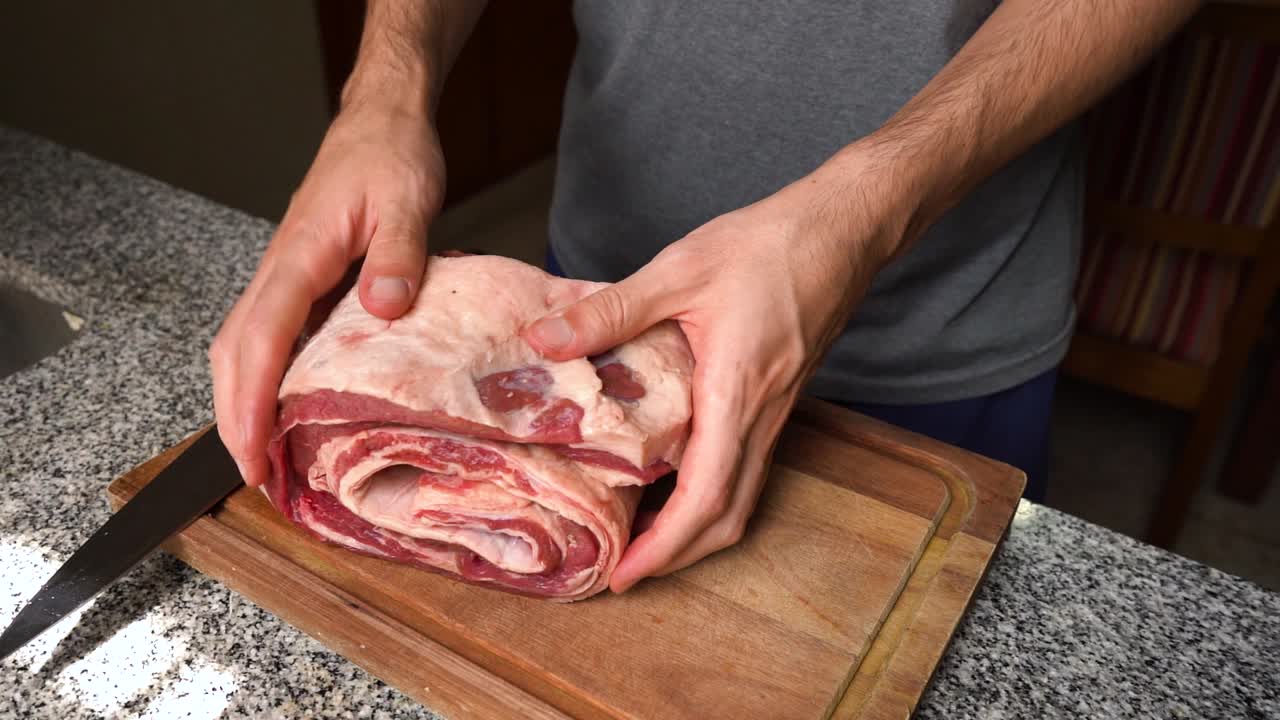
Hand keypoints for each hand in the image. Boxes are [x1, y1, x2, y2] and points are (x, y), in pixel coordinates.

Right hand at [209, 103, 445, 487]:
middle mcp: (280, 269)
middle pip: (235, 351)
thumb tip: (384, 309)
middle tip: (255, 478)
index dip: (253, 400)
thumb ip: (399, 255)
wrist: (382, 121)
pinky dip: (266, 377)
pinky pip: (268, 334)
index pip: (263, 336)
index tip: (253, 452)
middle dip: (234, 417)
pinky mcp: (300, 278)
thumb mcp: (407, 201)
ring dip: (243, 401)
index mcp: (301, 255)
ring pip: (243, 345)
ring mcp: (285, 274)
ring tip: (264, 457)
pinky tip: (288, 406)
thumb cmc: (392, 157)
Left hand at [523, 147, 914, 591]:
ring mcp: (775, 412)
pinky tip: (673, 481)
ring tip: (644, 536)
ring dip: (696, 530)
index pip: (707, 496)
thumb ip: (610, 310)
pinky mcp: (778, 400)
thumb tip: (543, 339)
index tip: (625, 574)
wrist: (841, 230)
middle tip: (626, 569)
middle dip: (679, 556)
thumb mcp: (679, 269)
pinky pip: (746, 466)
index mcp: (736, 392)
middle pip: (730, 516)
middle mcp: (761, 415)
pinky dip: (710, 494)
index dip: (666, 545)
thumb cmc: (768, 246)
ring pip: (742, 497)